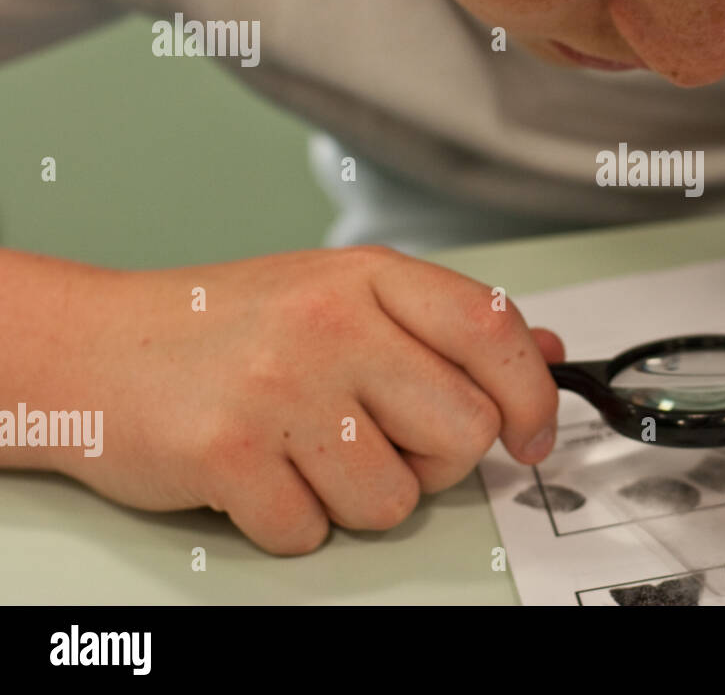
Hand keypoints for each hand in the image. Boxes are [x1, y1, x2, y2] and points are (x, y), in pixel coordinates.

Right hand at [56, 246, 562, 553]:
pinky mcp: (228, 454)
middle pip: (462, 433)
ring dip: (357, 497)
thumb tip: (544, 352)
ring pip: (394, 500)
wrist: (94, 347)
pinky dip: (293, 522)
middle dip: (434, 462)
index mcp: (368, 276)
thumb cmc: (226, 325)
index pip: (493, 331)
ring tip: (306, 452)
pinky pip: (313, 533)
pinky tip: (261, 473)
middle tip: (380, 441)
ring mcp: (279, 387)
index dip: (532, 396)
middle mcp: (330, 323)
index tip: (530, 437)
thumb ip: (445, 325)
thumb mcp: (342, 295)